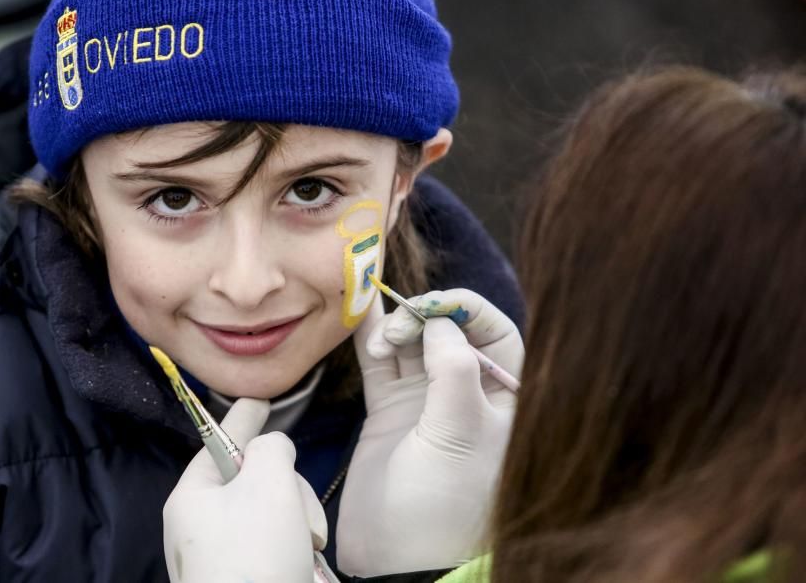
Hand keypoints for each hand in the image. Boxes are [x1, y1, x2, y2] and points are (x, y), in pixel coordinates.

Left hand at [163, 398, 326, 582]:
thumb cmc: (256, 554)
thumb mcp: (269, 483)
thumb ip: (272, 449)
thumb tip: (272, 451)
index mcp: (192, 497)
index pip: (220, 441)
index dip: (244, 417)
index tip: (260, 399)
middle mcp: (199, 527)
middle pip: (253, 481)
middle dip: (289, 493)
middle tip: (304, 522)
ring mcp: (219, 558)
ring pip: (271, 515)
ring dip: (297, 524)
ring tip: (306, 550)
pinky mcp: (240, 581)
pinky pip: (273, 547)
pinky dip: (293, 552)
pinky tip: (303, 568)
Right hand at [336, 289, 522, 576]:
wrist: (399, 560)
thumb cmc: (444, 506)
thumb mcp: (460, 435)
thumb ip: (453, 371)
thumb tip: (441, 322)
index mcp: (503, 401)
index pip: (497, 333)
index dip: (467, 310)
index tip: (434, 306)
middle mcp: (467, 395)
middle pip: (451, 330)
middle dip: (424, 315)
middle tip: (398, 327)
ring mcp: (426, 402)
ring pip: (413, 343)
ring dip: (394, 324)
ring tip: (376, 328)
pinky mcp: (390, 412)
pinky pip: (382, 364)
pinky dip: (370, 339)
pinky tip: (360, 315)